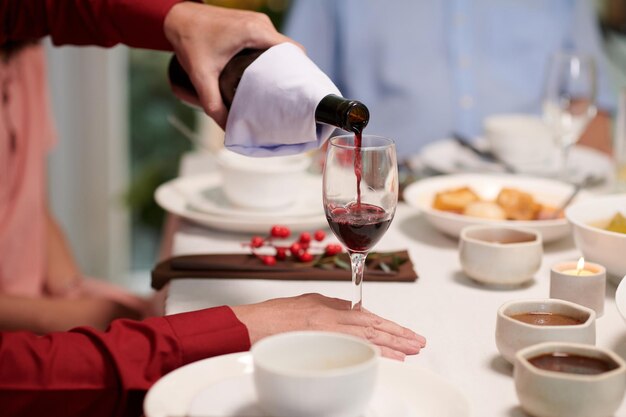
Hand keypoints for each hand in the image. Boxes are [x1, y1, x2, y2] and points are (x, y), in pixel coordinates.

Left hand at [163, 2, 299, 127]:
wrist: (177, 17)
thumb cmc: (189, 40)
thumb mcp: (201, 76)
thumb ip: (213, 104)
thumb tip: (227, 128)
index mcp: (255, 32)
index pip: (292, 51)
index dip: (298, 71)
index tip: (294, 92)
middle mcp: (261, 24)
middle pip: (289, 50)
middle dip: (288, 72)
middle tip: (283, 96)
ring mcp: (257, 21)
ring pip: (280, 47)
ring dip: (279, 65)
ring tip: (274, 88)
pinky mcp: (252, 23)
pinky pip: (270, 42)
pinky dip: (270, 57)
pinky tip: (263, 74)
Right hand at [231, 293, 425, 360]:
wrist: (251, 326)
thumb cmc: (272, 318)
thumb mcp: (305, 304)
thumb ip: (329, 306)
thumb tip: (350, 310)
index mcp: (329, 307)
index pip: (366, 316)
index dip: (387, 325)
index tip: (402, 332)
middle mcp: (333, 316)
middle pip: (374, 325)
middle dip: (398, 334)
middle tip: (418, 341)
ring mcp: (330, 329)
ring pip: (371, 336)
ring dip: (395, 344)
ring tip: (412, 350)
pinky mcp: (324, 341)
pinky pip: (357, 347)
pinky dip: (378, 353)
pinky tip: (392, 358)